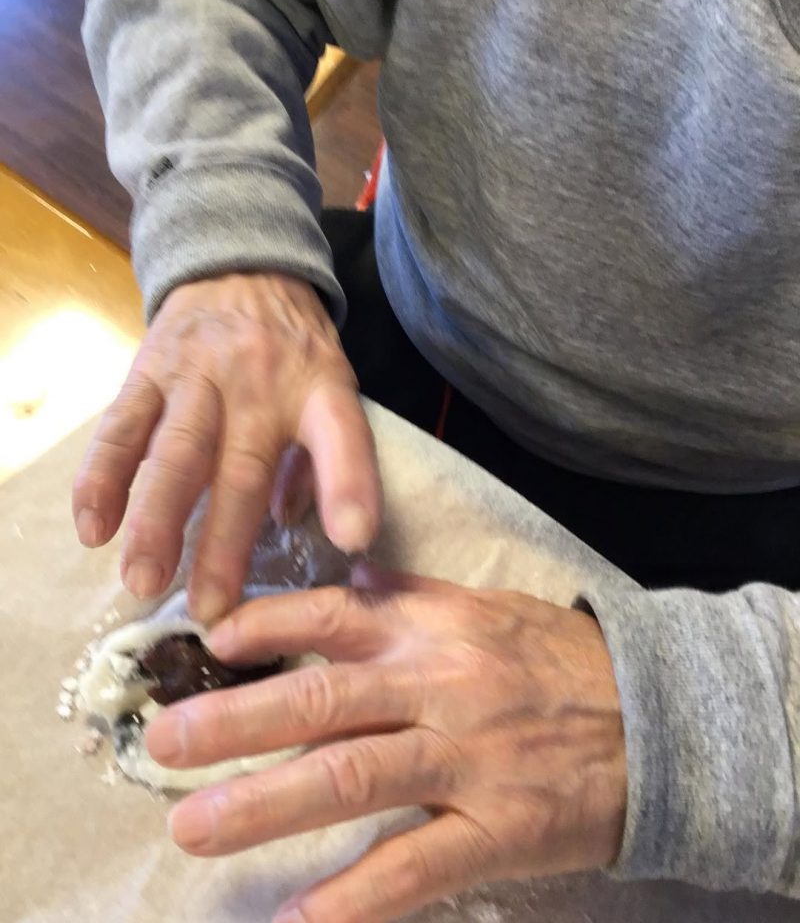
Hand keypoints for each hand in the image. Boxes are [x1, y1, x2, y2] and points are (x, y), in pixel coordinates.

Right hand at [72, 273, 380, 623]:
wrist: (240, 264)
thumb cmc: (292, 345)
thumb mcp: (330, 385)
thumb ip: (323, 455)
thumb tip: (299, 527)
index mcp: (318, 387)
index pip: (342, 435)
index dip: (350, 486)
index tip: (353, 540)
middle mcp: (260, 382)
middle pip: (242, 468)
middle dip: (225, 542)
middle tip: (211, 609)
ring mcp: (199, 375)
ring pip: (175, 453)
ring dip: (156, 520)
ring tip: (143, 580)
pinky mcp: (148, 369)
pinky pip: (122, 427)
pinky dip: (103, 477)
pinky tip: (93, 527)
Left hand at [146, 568, 626, 922]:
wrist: (660, 719)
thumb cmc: (561, 662)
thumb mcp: (490, 609)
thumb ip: (414, 597)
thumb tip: (350, 581)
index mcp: (436, 630)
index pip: (335, 615)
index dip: (268, 625)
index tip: (210, 642)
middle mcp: (442, 687)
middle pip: (324, 698)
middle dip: (237, 719)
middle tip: (165, 741)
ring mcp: (468, 762)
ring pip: (353, 778)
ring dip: (266, 805)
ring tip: (193, 827)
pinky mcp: (498, 831)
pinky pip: (414, 867)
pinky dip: (353, 900)